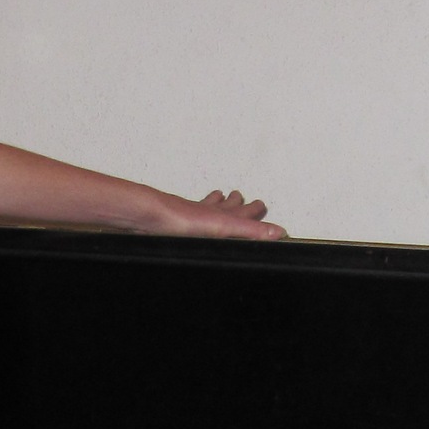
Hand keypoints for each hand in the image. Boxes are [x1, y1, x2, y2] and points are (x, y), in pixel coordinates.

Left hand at [164, 189, 286, 239]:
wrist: (151, 216)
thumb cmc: (183, 220)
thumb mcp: (225, 227)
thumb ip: (251, 231)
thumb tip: (277, 232)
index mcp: (224, 216)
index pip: (245, 213)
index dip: (254, 211)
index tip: (262, 206)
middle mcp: (209, 213)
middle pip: (227, 206)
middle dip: (237, 202)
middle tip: (241, 196)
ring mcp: (191, 216)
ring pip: (208, 206)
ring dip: (216, 202)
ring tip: (220, 197)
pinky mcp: (175, 222)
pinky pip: (190, 214)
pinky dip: (195, 211)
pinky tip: (187, 217)